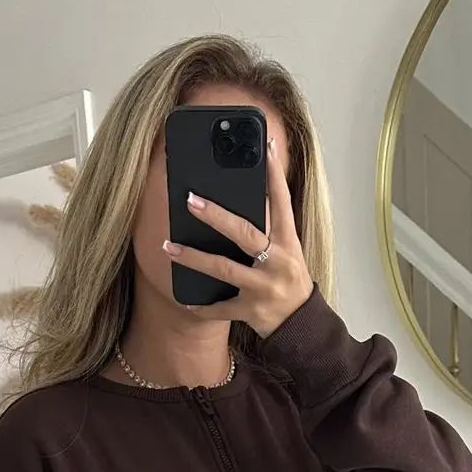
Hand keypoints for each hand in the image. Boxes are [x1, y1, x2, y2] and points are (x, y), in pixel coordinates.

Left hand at [163, 134, 314, 336]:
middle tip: (190, 199)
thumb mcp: (287, 252)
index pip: (282, 203)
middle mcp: (277, 263)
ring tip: (169, 246)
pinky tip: (184, 299)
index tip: (266, 147)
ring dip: (194, 258)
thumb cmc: (289, 281)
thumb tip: (241, 199)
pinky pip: (221, 308)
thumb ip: (269, 228)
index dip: (275, 175)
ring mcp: (263, 288)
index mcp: (288, 243)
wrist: (302, 324)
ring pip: (224, 269)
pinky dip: (202, 306)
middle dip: (216, 216)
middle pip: (245, 233)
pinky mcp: (251, 310)